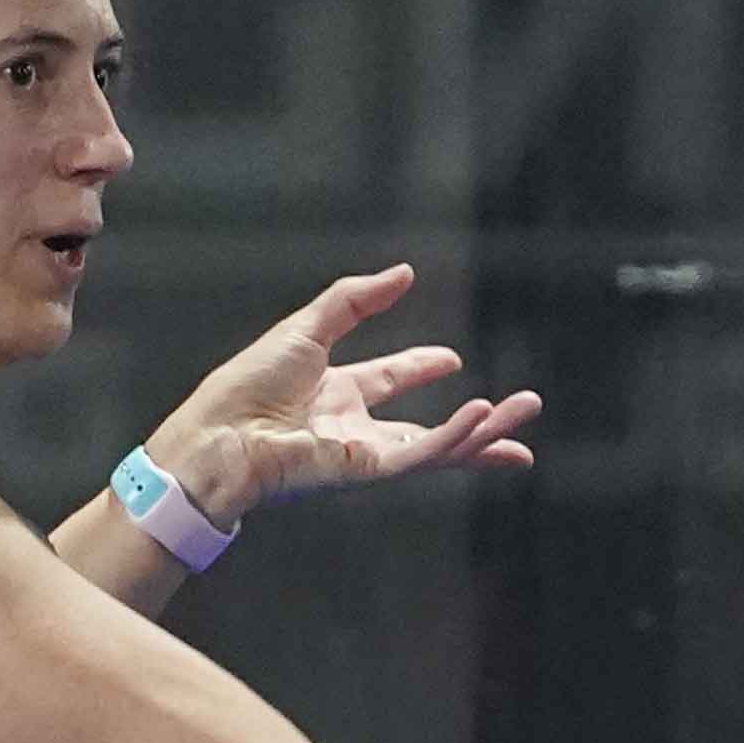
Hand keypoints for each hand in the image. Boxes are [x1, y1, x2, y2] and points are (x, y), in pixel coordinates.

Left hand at [144, 265, 542, 524]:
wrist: (219, 433)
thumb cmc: (246, 386)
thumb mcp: (308, 327)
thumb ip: (355, 299)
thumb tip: (404, 273)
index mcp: (334, 394)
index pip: (388, 381)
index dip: (419, 368)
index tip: (450, 358)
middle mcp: (353, 427)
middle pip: (429, 428)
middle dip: (478, 422)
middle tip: (522, 407)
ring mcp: (363, 452)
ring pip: (438, 447)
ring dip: (484, 433)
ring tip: (524, 413)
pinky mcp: (366, 469)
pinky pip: (419, 454)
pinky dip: (453, 438)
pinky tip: (482, 419)